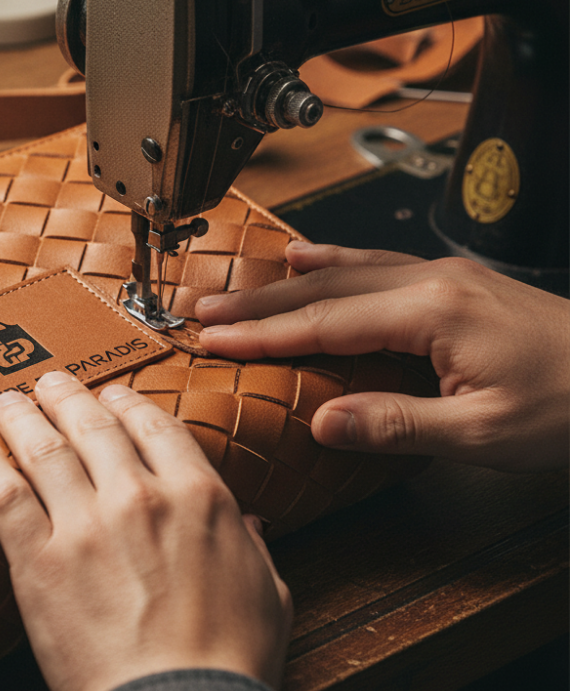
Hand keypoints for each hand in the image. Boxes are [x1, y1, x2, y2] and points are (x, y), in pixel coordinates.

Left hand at [0, 372, 291, 690]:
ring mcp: (86, 524)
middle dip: (67, 396)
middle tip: (49, 382)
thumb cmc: (230, 661)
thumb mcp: (269, 592)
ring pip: (44, 447)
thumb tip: (250, 523)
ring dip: (21, 416)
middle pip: (92, 425)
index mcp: (198, 495)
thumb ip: (255, 546)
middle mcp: (139, 495)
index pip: (153, 425)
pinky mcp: (39, 560)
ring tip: (6, 401)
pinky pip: (4, 494)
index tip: (109, 395)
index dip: (125, 403)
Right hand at [197, 242, 569, 471]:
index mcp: (433, 313)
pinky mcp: (455, 283)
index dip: (264, 335)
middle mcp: (433, 282)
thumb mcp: (484, 433)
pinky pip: (377, 263)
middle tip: (207, 313)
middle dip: (260, 303)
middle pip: (325, 287)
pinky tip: (313, 256)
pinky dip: (336, 261)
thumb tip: (324, 422)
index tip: (215, 341)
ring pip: (347, 269)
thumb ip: (397, 425)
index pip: (325, 323)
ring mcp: (444, 276)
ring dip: (288, 282)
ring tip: (241, 289)